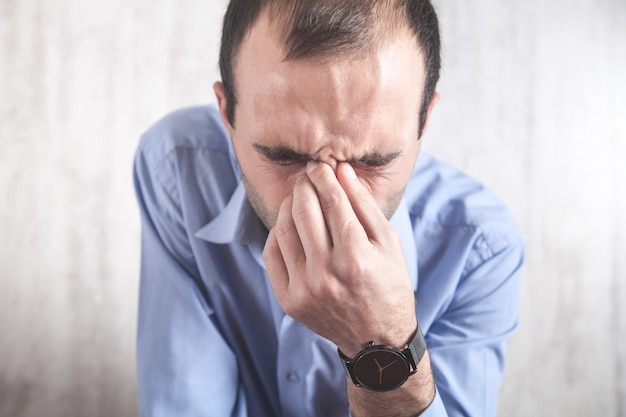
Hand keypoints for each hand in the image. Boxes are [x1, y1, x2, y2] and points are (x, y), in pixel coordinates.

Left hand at [262, 161, 416, 356]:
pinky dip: (278, 231)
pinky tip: (290, 223)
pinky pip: (272, 253)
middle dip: (305, 185)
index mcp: (356, 257)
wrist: (377, 339)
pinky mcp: (289, 300)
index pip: (333, 202)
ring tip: (299, 196)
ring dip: (289, 204)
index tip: (321, 165)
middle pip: (304, 210)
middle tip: (308, 175)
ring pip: (284, 229)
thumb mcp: (388, 242)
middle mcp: (326, 274)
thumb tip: (341, 171)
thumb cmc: (389, 285)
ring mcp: (304, 289)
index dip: (325, 177)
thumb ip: (363, 205)